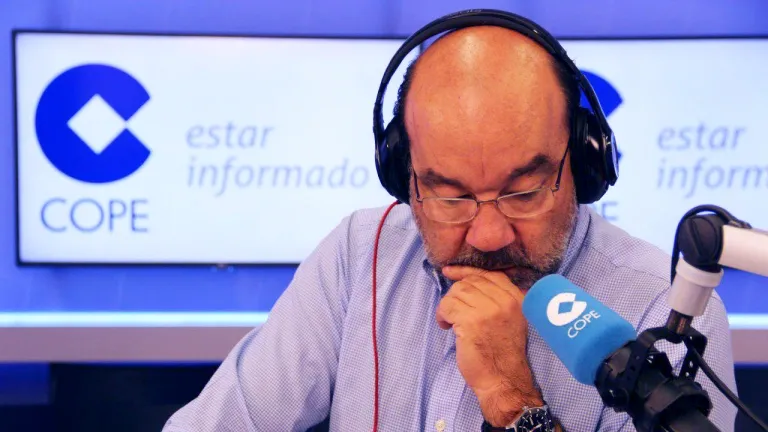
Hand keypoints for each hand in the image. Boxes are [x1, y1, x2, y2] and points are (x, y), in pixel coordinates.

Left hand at [437, 266, 543, 426]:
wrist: (504, 380)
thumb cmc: (503, 353)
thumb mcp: (512, 320)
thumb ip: (499, 299)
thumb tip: (469, 280)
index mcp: (517, 299)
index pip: (488, 274)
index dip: (466, 272)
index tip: (450, 273)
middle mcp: (505, 301)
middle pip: (470, 282)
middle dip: (455, 294)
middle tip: (451, 310)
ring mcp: (488, 310)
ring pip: (456, 292)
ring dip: (447, 306)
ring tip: (449, 321)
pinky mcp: (471, 321)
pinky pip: (447, 306)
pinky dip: (442, 315)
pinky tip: (446, 326)